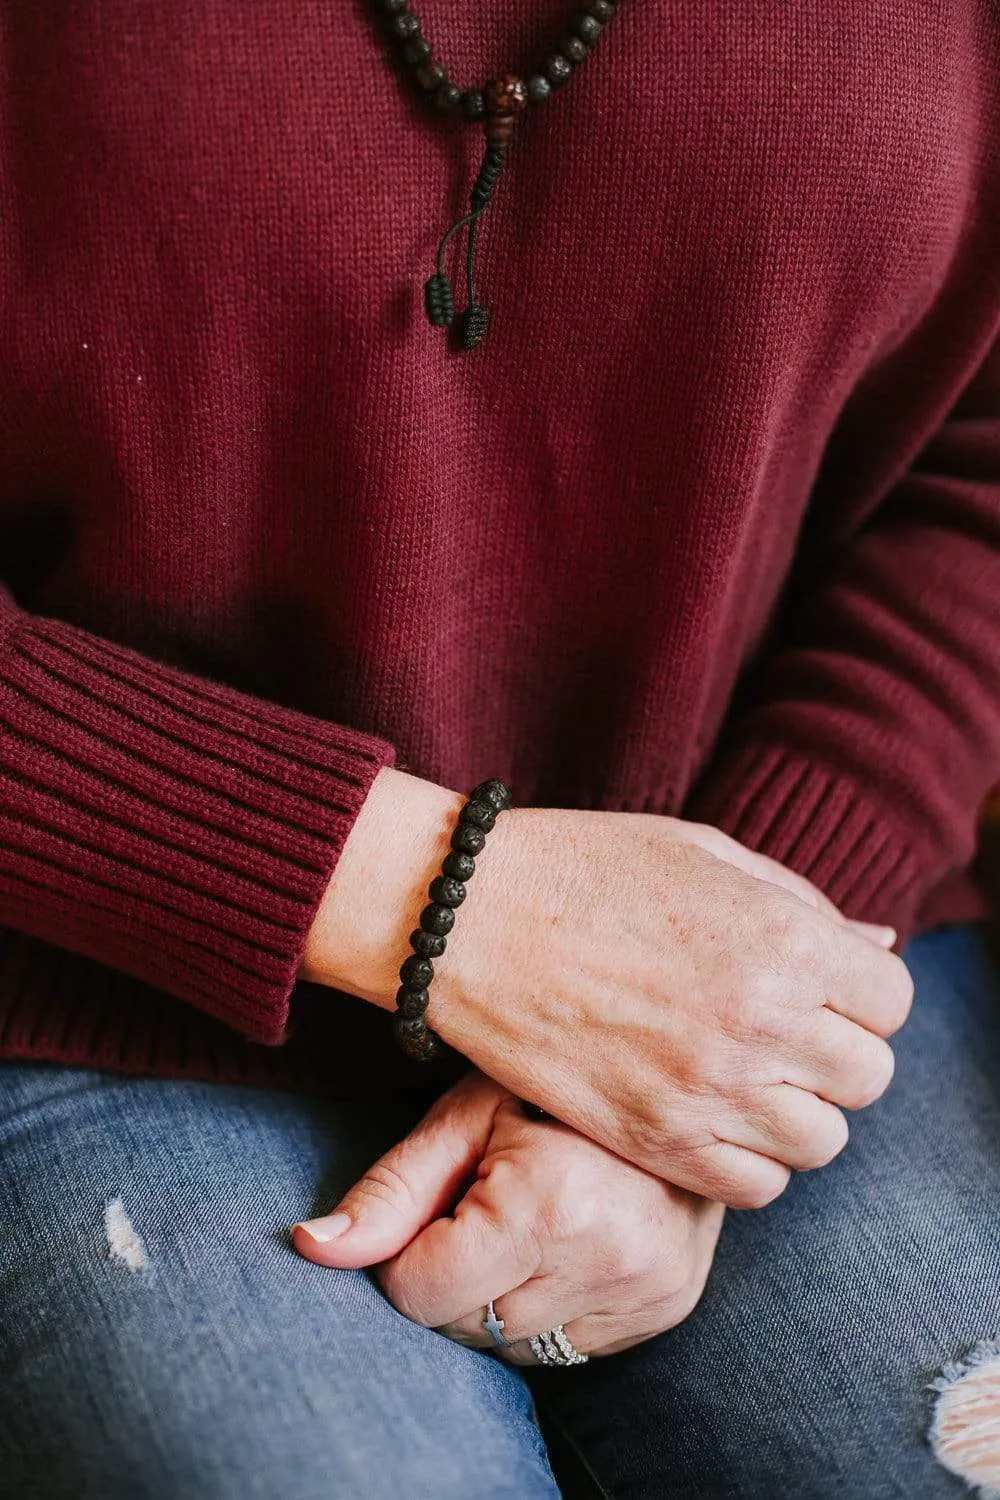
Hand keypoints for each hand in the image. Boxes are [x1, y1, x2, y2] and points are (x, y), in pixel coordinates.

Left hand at [292, 1071, 724, 1360]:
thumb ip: (390, 1190)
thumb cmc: (547, 1081)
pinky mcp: (667, 1307)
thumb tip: (310, 1249)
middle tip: (485, 1200)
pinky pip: (569, 1345)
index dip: (409, 1248)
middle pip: (465, 1327)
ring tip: (528, 1218)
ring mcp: (648, 1290)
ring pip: (514, 1347)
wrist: (670, 1064)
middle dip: (454, 1274)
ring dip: (500, 1297)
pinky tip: (567, 1242)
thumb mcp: (463, 1116)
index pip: (420, 1294)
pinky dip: (549, 1307)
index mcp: (549, 1204)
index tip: (440, 1197)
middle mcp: (608, 1259)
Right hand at [303, 769, 912, 1207]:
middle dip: (832, 1055)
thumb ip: (801, 905)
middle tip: (777, 1033)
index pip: (890, 1000)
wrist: (466, 915)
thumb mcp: (705, 854)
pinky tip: (706, 1115)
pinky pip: (753, 1186)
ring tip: (738, 1075)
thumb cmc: (584, 866)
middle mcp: (763, 1023)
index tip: (814, 988)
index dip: (857, 993)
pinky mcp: (654, 1139)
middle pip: (866, 1077)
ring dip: (793, 1112)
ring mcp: (709, 1090)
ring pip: (820, 1142)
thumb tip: (875, 945)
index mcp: (785, 940)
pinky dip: (745, 1160)